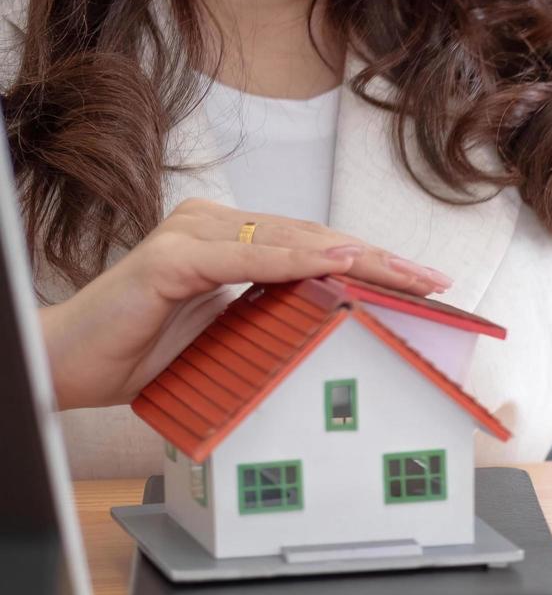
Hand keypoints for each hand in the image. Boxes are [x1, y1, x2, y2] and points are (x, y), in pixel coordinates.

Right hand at [37, 198, 451, 408]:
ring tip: (403, 273)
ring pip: (290, 243)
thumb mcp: (232, 340)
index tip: (427, 284)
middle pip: (315, 240)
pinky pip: (244, 259)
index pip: (317, 248)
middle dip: (380, 261)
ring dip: (353, 258)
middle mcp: (214, 226)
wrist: (73, 368)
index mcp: (231, 241)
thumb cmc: (148, 356)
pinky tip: (337, 263)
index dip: (374, 263)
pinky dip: (295, 261)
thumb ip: (277, 321)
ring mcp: (191, 236)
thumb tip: (344, 330)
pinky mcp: (170, 259)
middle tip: (435, 282)